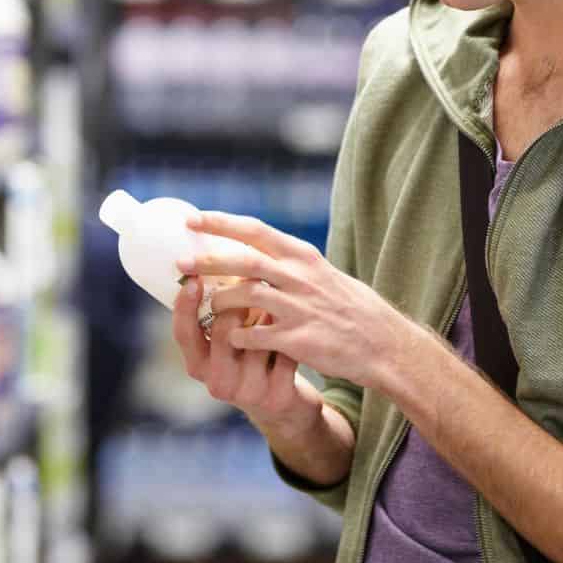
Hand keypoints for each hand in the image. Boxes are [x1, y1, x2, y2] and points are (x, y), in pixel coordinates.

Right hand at [172, 277, 324, 434]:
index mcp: (198, 366)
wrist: (282, 407)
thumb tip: (208, 262)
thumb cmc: (249, 361)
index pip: (184, 333)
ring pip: (258, 338)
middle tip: (253, 278)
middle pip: (223, 330)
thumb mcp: (225, 346)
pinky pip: (284, 350)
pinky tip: (297, 324)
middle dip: (239, 301)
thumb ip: (214, 317)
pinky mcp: (276, 396)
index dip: (185, 306)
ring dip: (269, 313)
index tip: (193, 278)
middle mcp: (218, 382)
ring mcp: (247, 392)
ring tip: (278, 300)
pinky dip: (291, 332)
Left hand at [176, 211, 428, 390]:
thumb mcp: (322, 273)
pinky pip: (255, 335)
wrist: (382, 343)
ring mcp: (299, 308)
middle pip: (243, 260)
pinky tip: (230, 338)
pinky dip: (237, 335)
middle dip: (207, 259)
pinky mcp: (299, 339)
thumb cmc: (349, 308)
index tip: (192, 219)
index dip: (220, 223)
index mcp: (303, 256)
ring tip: (205, 306)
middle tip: (180, 262)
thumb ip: (288, 264)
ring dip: (219, 300)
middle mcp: (300, 277)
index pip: (255, 230)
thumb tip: (253, 252)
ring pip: (245, 295)